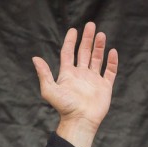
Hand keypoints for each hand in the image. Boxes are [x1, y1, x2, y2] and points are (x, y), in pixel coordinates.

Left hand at [34, 21, 118, 146]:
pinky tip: (112, 51)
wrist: (80, 121)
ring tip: (101, 34)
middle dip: (87, 39)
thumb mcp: (49, 90)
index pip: (69, 53)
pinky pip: (110, 71)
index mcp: (68, 75)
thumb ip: (44, 74)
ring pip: (97, 59)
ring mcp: (93, 80)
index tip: (73, 30)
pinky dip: (112, 62)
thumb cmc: (64, 107)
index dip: (70, 41)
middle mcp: (80, 75)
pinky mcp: (104, 87)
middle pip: (84, 53)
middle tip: (90, 25)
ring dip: (99, 46)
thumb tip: (35, 58)